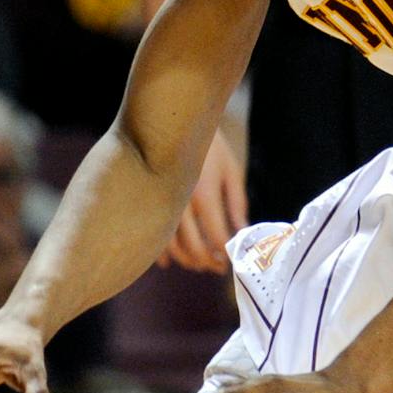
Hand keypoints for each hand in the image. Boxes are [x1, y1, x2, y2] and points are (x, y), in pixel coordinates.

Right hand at [161, 129, 247, 272]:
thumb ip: (237, 205)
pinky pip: (152, 235)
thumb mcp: (231, 172)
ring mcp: (161, 204)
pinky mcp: (149, 204)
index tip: (232, 262)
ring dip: (187, 260)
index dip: (225, 254)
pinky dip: (160, 253)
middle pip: (193, 247)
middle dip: (207, 262)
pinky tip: (169, 263)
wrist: (176, 124)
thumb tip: (243, 232)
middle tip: (218, 268)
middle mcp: (180, 203)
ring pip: (171, 246)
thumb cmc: (211, 147)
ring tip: (200, 264)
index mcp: (204, 194)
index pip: (217, 236)